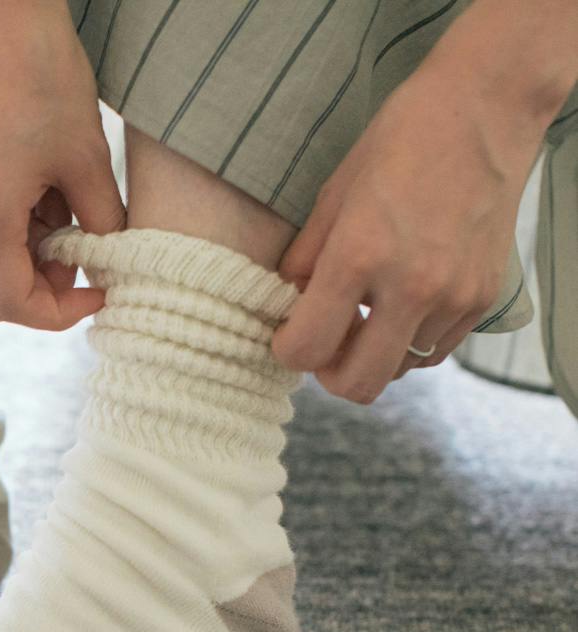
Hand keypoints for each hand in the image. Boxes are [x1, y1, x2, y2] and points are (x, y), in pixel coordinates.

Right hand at [0, 0, 125, 329]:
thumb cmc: (42, 72)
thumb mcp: (88, 156)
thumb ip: (101, 222)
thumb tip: (110, 264)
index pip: (11, 303)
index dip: (59, 313)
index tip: (98, 292)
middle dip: (39, 296)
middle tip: (82, 265)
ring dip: (29, 263)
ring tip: (69, 216)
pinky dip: (15, 236)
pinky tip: (47, 196)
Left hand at [272, 50, 556, 403]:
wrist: (485, 107)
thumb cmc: (401, 140)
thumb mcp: (332, 195)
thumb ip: (304, 260)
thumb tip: (287, 306)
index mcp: (360, 255)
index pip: (308, 349)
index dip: (288, 352)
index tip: (288, 336)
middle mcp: (411, 286)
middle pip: (357, 384)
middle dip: (329, 372)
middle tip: (324, 341)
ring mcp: (453, 297)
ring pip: (397, 371)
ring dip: (372, 355)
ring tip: (366, 316)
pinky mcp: (482, 298)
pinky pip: (434, 352)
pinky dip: (409, 343)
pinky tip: (400, 307)